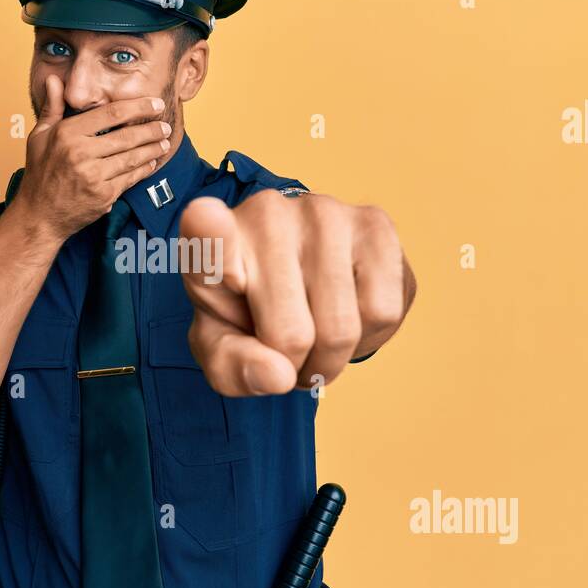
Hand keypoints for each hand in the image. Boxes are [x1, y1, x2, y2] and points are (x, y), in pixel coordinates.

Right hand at [12, 74, 171, 243]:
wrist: (39, 215)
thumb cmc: (40, 173)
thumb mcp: (39, 136)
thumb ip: (52, 106)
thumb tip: (55, 78)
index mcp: (67, 134)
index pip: (110, 114)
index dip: (137, 107)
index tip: (154, 103)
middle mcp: (80, 154)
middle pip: (126, 136)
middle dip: (151, 129)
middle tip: (165, 125)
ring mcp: (93, 176)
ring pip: (132, 157)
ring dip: (152, 149)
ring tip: (165, 142)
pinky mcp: (103, 195)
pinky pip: (130, 178)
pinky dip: (144, 169)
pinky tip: (152, 162)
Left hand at [178, 190, 416, 395]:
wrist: (296, 281)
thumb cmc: (248, 314)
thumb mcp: (222, 350)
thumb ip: (234, 367)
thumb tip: (278, 375)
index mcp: (211, 243)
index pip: (210, 238)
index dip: (210, 233)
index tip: (204, 217)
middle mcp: (265, 214)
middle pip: (292, 335)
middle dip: (296, 367)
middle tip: (287, 353)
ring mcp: (324, 212)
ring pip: (342, 329)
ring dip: (332, 359)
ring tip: (316, 335)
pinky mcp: (374, 223)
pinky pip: (383, 311)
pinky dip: (369, 336)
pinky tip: (349, 312)